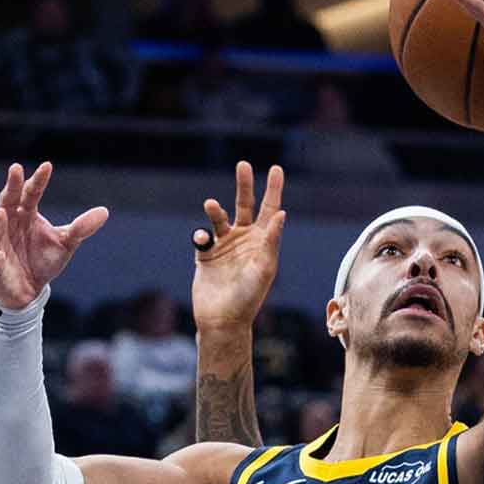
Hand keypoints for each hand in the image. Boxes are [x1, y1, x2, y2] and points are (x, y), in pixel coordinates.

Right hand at [0, 162, 107, 309]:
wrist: (29, 291)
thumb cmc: (43, 260)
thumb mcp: (65, 243)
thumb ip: (81, 228)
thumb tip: (105, 211)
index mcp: (26, 214)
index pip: (31, 193)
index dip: (38, 180)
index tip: (47, 166)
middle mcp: (9, 224)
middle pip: (7, 202)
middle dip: (11, 187)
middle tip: (16, 170)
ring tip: (1, 213)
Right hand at [192, 162, 285, 328]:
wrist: (223, 319)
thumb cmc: (250, 297)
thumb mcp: (265, 267)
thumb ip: (272, 240)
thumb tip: (282, 213)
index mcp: (263, 242)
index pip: (271, 210)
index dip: (274, 189)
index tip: (276, 169)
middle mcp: (245, 240)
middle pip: (245, 206)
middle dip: (244, 186)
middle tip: (243, 164)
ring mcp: (224, 246)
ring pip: (219, 218)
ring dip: (214, 210)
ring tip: (210, 205)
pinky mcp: (205, 255)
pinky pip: (201, 237)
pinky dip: (201, 235)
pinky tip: (203, 241)